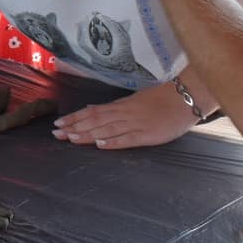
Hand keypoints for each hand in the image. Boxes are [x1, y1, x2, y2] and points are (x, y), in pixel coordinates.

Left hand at [51, 81, 199, 148]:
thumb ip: (114, 107)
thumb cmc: (161, 100)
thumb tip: (92, 109)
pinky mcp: (149, 134)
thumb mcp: (134, 100)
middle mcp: (125, 114)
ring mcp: (136, 124)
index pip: (92, 112)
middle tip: (56, 134)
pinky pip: (129, 139)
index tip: (58, 124)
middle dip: (75, 127)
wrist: (186, 97)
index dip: (75, 118)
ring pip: (107, 129)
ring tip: (71, 139)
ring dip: (88, 134)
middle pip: (95, 120)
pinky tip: (101, 145)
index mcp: (121, 106)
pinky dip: (114, 142)